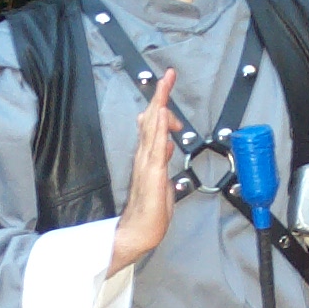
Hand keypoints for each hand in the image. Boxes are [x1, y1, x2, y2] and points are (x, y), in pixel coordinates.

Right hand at [108, 68, 181, 276]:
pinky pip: (155, 147)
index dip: (161, 105)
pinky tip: (160, 115)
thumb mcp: (163, 180)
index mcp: (148, 157)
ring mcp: (147, 163)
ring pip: (153, 128)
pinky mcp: (152, 174)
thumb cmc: (150, 211)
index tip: (168, 86)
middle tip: (168, 76)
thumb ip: (163, 161)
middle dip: (160, 96)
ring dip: (159, 105)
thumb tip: (168, 144)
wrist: (139, 231)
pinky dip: (158, 129)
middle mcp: (145, 156)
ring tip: (164, 85)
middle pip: (152, 119)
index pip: (154, 125)